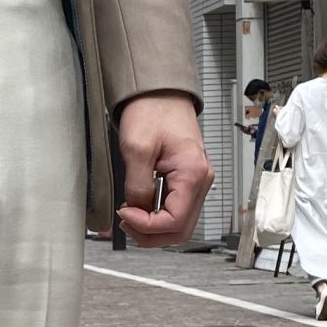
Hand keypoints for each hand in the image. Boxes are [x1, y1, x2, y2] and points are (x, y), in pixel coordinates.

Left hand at [117, 93, 212, 245]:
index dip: (146, 227)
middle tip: (126, 223)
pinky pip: (176, 209)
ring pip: (179, 223)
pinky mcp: (187, 180)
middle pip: (181, 230)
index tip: (125, 215)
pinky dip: (157, 216)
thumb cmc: (152, 110)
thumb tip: (138, 210)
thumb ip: (138, 186)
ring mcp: (196, 181)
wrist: (160, 92)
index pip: (174, 222)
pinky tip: (140, 208)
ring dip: (154, 228)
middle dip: (151, 234)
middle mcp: (201, 181)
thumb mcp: (136, 148)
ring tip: (130, 217)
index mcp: (193, 174)